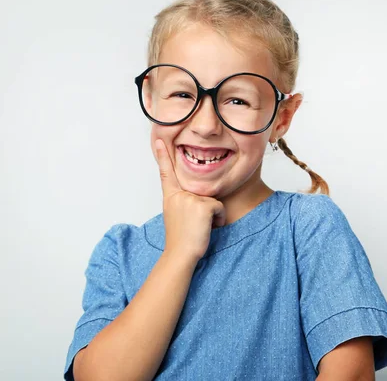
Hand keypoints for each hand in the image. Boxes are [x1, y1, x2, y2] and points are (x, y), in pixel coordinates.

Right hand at [155, 139, 225, 261]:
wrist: (180, 254)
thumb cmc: (181, 239)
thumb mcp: (177, 215)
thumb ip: (183, 201)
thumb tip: (198, 198)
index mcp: (171, 196)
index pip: (166, 172)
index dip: (163, 155)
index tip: (160, 139)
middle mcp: (179, 194)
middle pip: (203, 191)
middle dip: (206, 208)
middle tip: (193, 225)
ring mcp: (191, 199)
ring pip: (213, 200)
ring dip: (212, 216)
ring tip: (199, 227)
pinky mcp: (203, 206)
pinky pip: (220, 208)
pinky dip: (219, 219)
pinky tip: (208, 228)